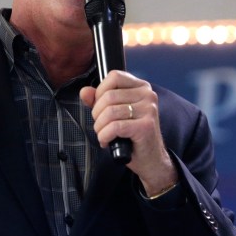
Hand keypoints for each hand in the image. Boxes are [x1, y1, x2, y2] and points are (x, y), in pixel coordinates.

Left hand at [80, 70, 177, 195]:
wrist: (150, 159)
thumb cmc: (132, 135)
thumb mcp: (115, 114)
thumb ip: (98, 100)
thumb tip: (85, 91)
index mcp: (141, 86)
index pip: (114, 76)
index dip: (100, 91)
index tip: (100, 106)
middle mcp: (148, 95)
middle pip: (108, 96)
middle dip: (97, 114)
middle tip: (101, 126)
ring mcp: (149, 110)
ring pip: (109, 112)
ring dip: (100, 127)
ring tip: (104, 135)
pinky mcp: (146, 126)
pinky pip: (115, 127)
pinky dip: (104, 136)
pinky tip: (107, 141)